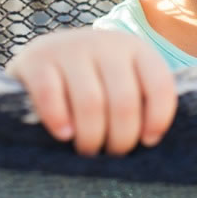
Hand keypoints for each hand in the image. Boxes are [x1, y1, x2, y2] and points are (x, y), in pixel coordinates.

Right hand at [5, 27, 176, 155]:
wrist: (43, 56)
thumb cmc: (93, 81)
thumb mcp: (122, 81)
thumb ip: (141, 103)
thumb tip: (150, 142)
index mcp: (135, 48)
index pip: (159, 84)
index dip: (159, 119)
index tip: (148, 141)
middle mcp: (104, 43)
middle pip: (124, 101)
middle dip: (121, 138)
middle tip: (112, 154)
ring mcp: (69, 48)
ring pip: (90, 103)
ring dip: (91, 137)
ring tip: (88, 149)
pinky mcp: (37, 59)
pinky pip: (51, 96)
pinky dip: (59, 121)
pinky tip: (64, 134)